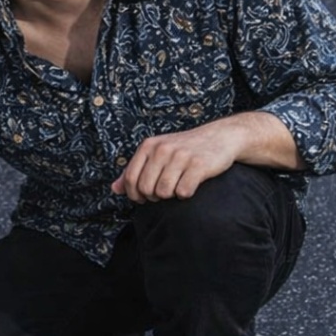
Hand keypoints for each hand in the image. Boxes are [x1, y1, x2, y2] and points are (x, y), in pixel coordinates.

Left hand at [112, 122, 237, 201]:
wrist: (220, 137)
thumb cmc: (184, 149)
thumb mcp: (156, 154)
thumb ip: (134, 170)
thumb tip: (115, 189)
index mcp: (148, 146)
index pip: (130, 179)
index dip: (135, 195)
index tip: (144, 198)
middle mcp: (162, 149)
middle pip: (146, 189)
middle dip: (154, 197)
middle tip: (165, 191)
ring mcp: (180, 156)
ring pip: (163, 192)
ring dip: (170, 196)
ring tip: (178, 186)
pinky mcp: (198, 165)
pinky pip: (183, 192)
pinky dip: (186, 194)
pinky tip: (191, 185)